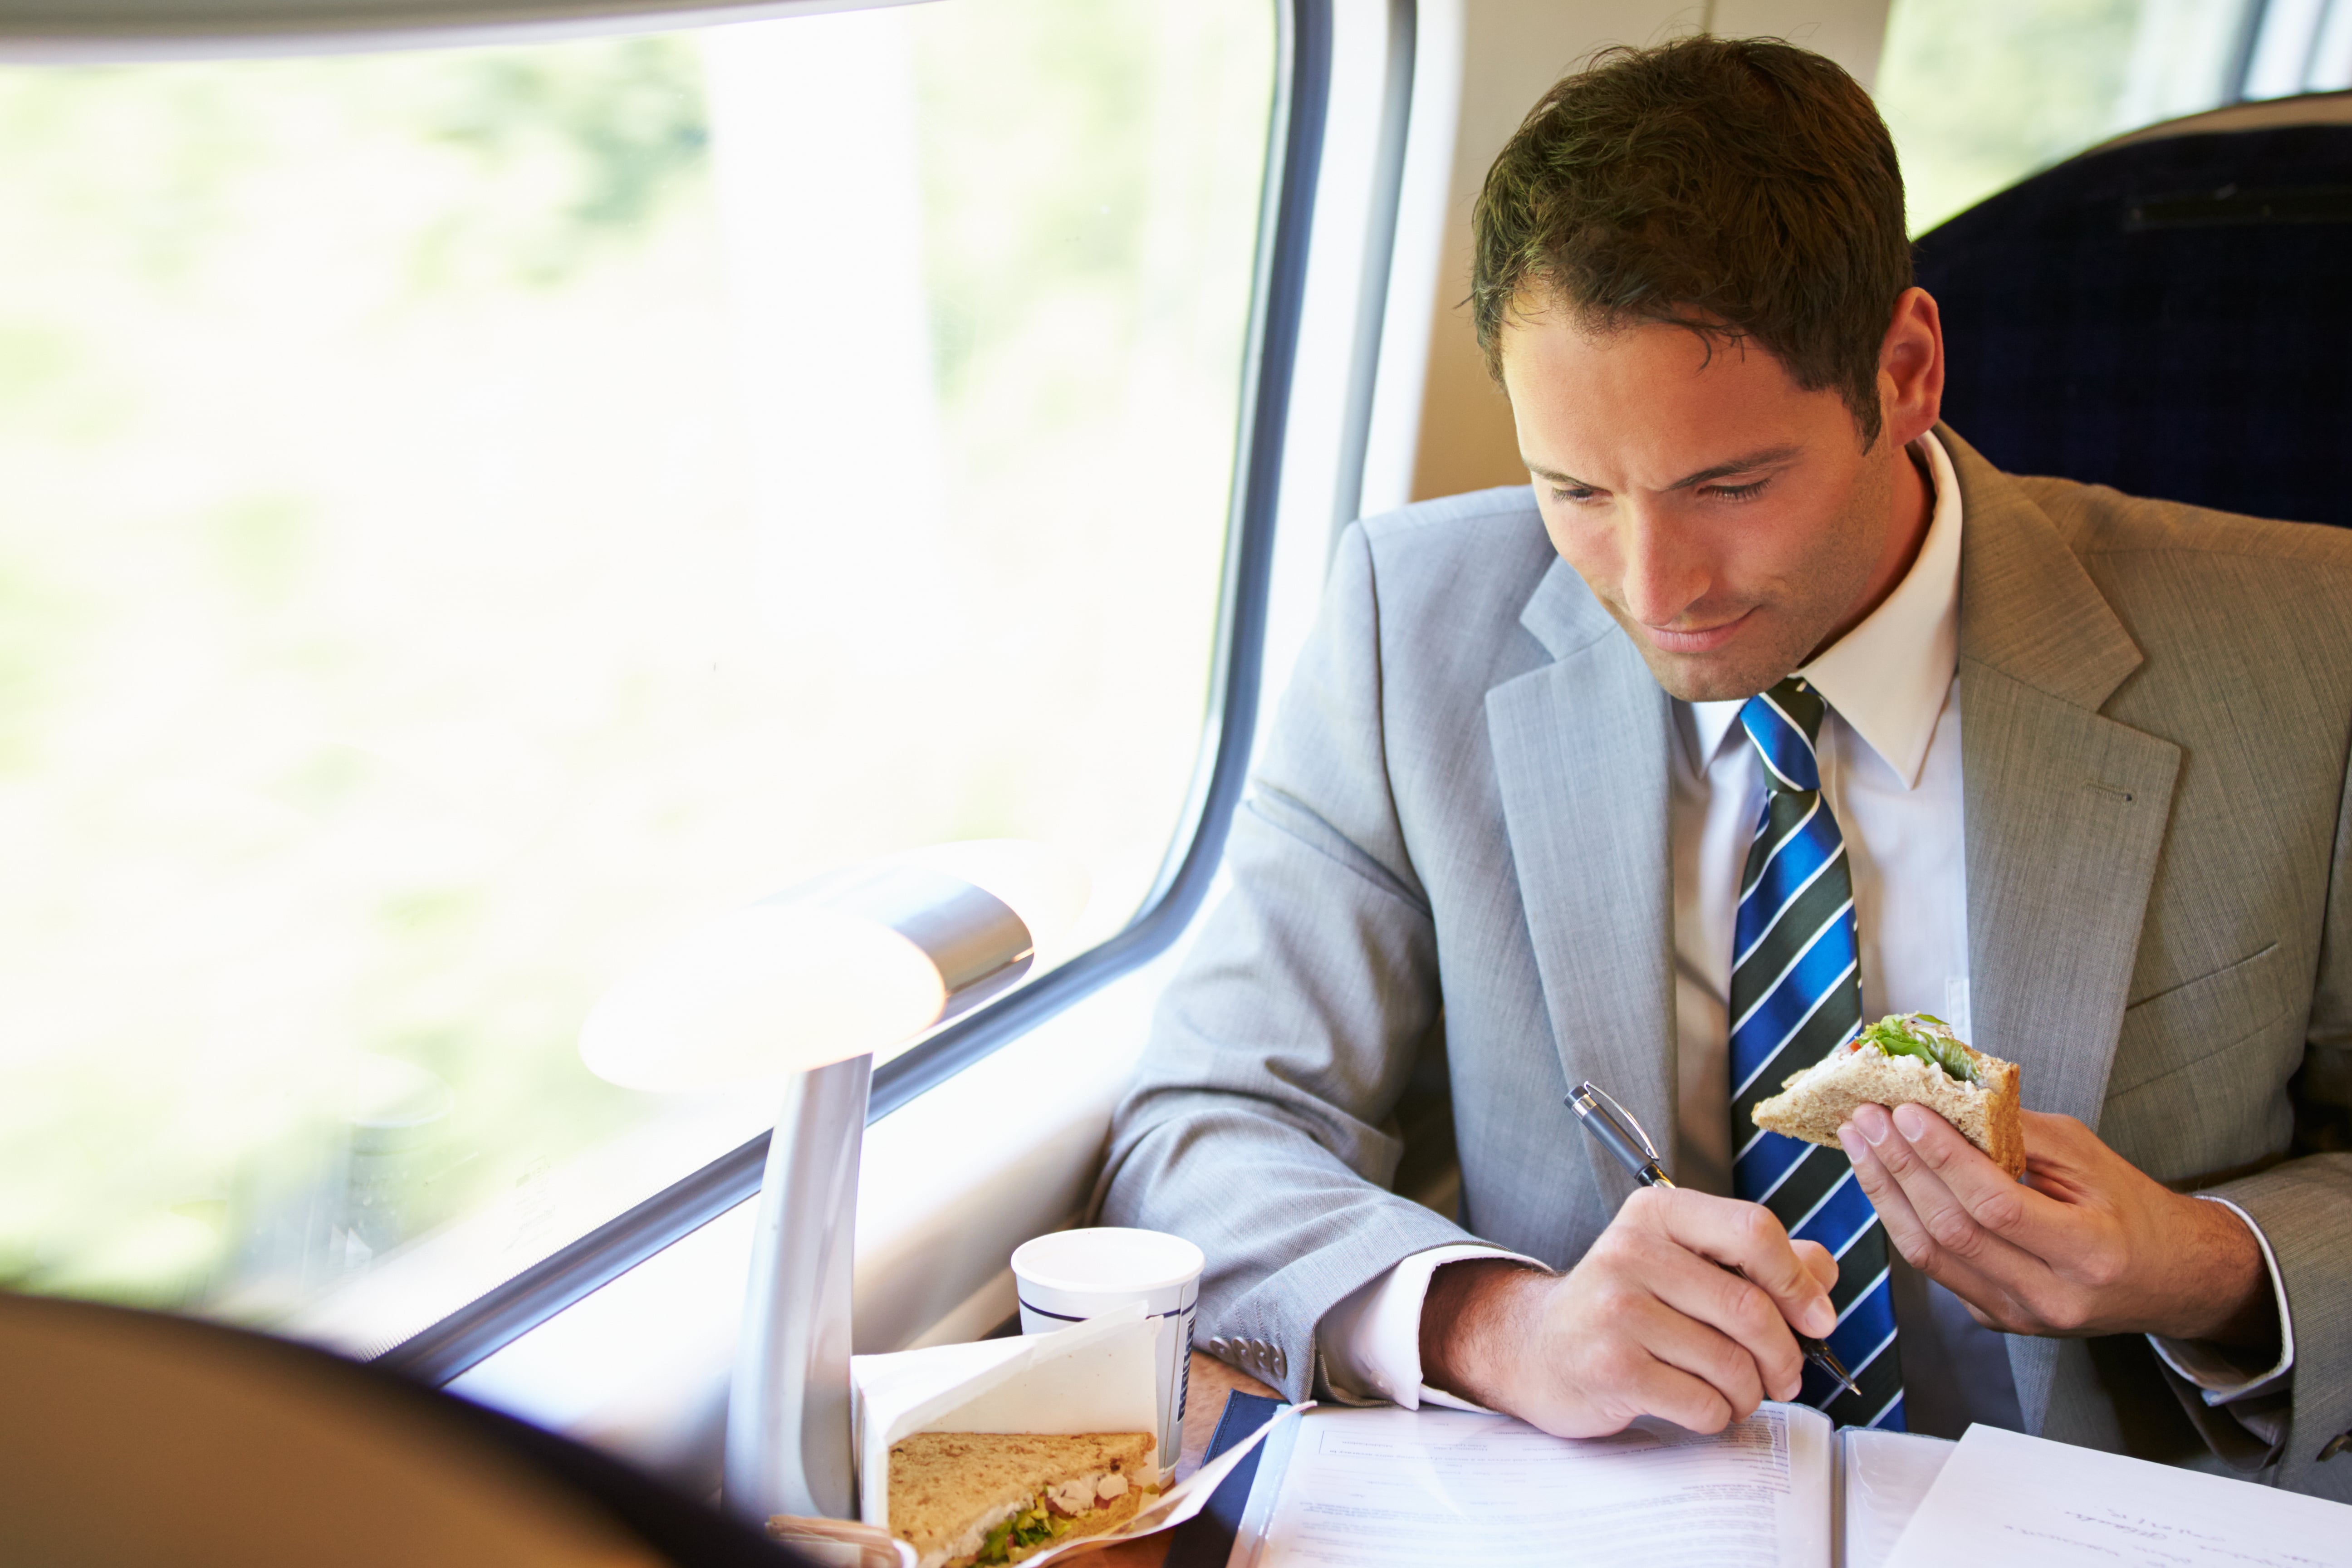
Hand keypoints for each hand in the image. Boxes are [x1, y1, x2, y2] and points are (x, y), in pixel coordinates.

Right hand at [1419, 1186, 1838, 1437]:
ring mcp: (1616, 1309)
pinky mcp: (1611, 1366)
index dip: (1799, 1282)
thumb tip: (1821, 1272)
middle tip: (1785, 1376)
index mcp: (1657, 1215)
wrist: (1538, 1348)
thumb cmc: (1623, 1307)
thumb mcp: (1683, 1264)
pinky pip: (1702, 1403)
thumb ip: (1756, 1261)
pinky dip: (1716, 1416)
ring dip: (1750, 1393)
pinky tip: (1698, 1405)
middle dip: (1784, 1356)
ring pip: (1732, 1363)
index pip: (1754, 1230)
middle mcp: (1631, 1251)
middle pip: (1751, 1308)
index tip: (1818, 1319)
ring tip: (1734, 1392)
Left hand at [1838, 1104, 2276, 1350]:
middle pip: (1953, 1231)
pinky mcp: (1995, 1318)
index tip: (1906, 1112)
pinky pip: (1935, 1268)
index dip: (1943, 1157)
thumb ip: (2019, 1132)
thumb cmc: (2132, 1211)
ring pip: (1930, 1255)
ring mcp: (2018, 1315)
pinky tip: (1884, 1180)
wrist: (2168, 1278)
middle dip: (1900, 1167)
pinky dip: (1903, 1219)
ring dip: (1885, 1192)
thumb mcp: (2090, 1158)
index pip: (1996, 1204)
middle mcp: (2052, 1295)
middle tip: (1867, 1119)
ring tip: (1860, 1143)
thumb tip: (1947, 1100)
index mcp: (2089, 1252)